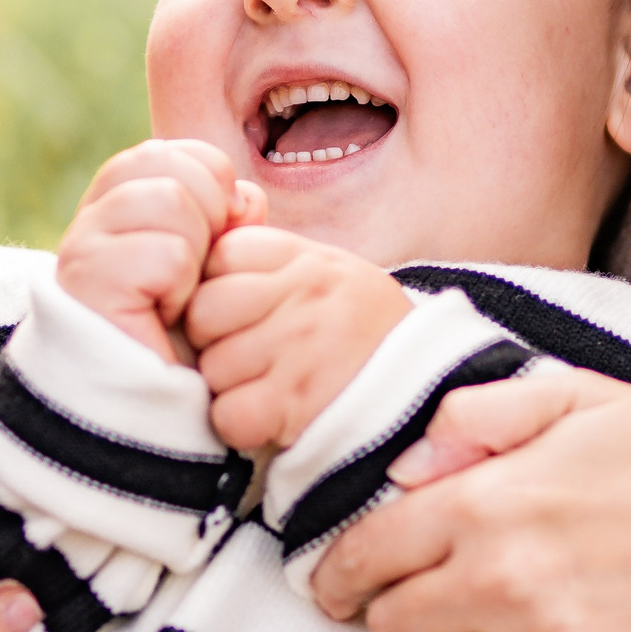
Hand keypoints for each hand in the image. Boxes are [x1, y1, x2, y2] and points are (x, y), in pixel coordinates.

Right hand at [55, 139, 260, 362]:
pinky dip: (181, 291)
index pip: (173, 151)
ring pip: (172, 202)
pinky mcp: (86, 283)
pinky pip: (168, 255)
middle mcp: (91, 217)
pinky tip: (161, 317)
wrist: (153, 411)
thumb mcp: (216, 262)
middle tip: (193, 273)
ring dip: (194, 257)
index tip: (210, 240)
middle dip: (207, 216)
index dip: (210, 185)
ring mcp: (82, 247)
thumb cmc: (188, 336)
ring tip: (175, 297)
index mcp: (117, 201)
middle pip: (171, 164)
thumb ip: (229, 216)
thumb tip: (245, 196)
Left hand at [182, 227, 414, 450]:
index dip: (218, 287)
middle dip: (211, 338)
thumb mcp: (324, 269)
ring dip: (228, 385)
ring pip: (212, 367)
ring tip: (265, 383)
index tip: (242, 310)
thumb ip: (268, 251)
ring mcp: (303, 350)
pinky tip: (268, 415)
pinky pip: (229, 415)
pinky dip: (240, 423)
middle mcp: (307, 297)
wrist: (426, 387)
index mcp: (308, 258)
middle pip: (204, 312)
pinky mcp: (298, 406)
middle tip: (244, 352)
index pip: (221, 255)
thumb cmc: (357, 327)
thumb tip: (221, 207)